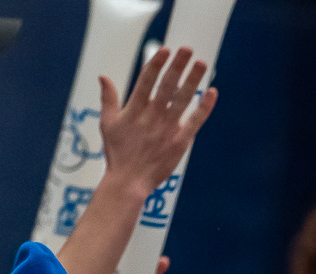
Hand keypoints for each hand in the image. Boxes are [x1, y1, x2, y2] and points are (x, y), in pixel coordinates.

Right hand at [98, 46, 217, 200]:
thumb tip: (103, 76)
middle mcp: (152, 116)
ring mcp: (168, 128)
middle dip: (177, 66)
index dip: (156, 63)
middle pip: (167, 85)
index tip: (165, 50)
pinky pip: (196, 120)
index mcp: (134, 109)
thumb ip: (108, 99)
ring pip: (183, 99)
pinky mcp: (180, 141)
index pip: (146, 80)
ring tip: (202, 63)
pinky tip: (212, 92)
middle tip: (187, 49)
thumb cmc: (118, 153)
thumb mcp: (108, 123)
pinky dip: (205, 106)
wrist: (130, 181)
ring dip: (193, 80)